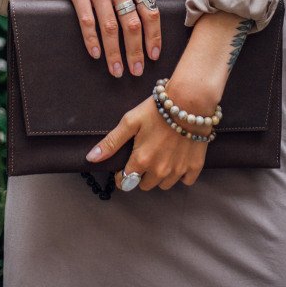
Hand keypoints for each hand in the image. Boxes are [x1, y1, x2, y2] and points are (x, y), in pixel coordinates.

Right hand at [26, 0, 160, 78]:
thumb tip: (146, 23)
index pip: (150, 12)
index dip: (154, 36)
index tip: (154, 56)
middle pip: (132, 24)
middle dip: (135, 51)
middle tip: (137, 71)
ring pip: (110, 27)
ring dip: (114, 52)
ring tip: (116, 70)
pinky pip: (87, 21)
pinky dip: (92, 40)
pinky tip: (95, 54)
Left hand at [85, 94, 208, 190]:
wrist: (190, 102)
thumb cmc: (157, 109)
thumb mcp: (130, 122)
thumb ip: (111, 142)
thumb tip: (91, 158)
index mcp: (141, 161)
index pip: (126, 181)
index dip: (122, 175)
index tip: (124, 167)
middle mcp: (159, 171)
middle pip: (145, 185)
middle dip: (142, 175)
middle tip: (145, 156)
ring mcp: (178, 171)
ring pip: (164, 184)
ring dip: (160, 175)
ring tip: (162, 155)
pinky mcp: (194, 167)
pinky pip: (185, 181)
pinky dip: (181, 174)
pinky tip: (178, 158)